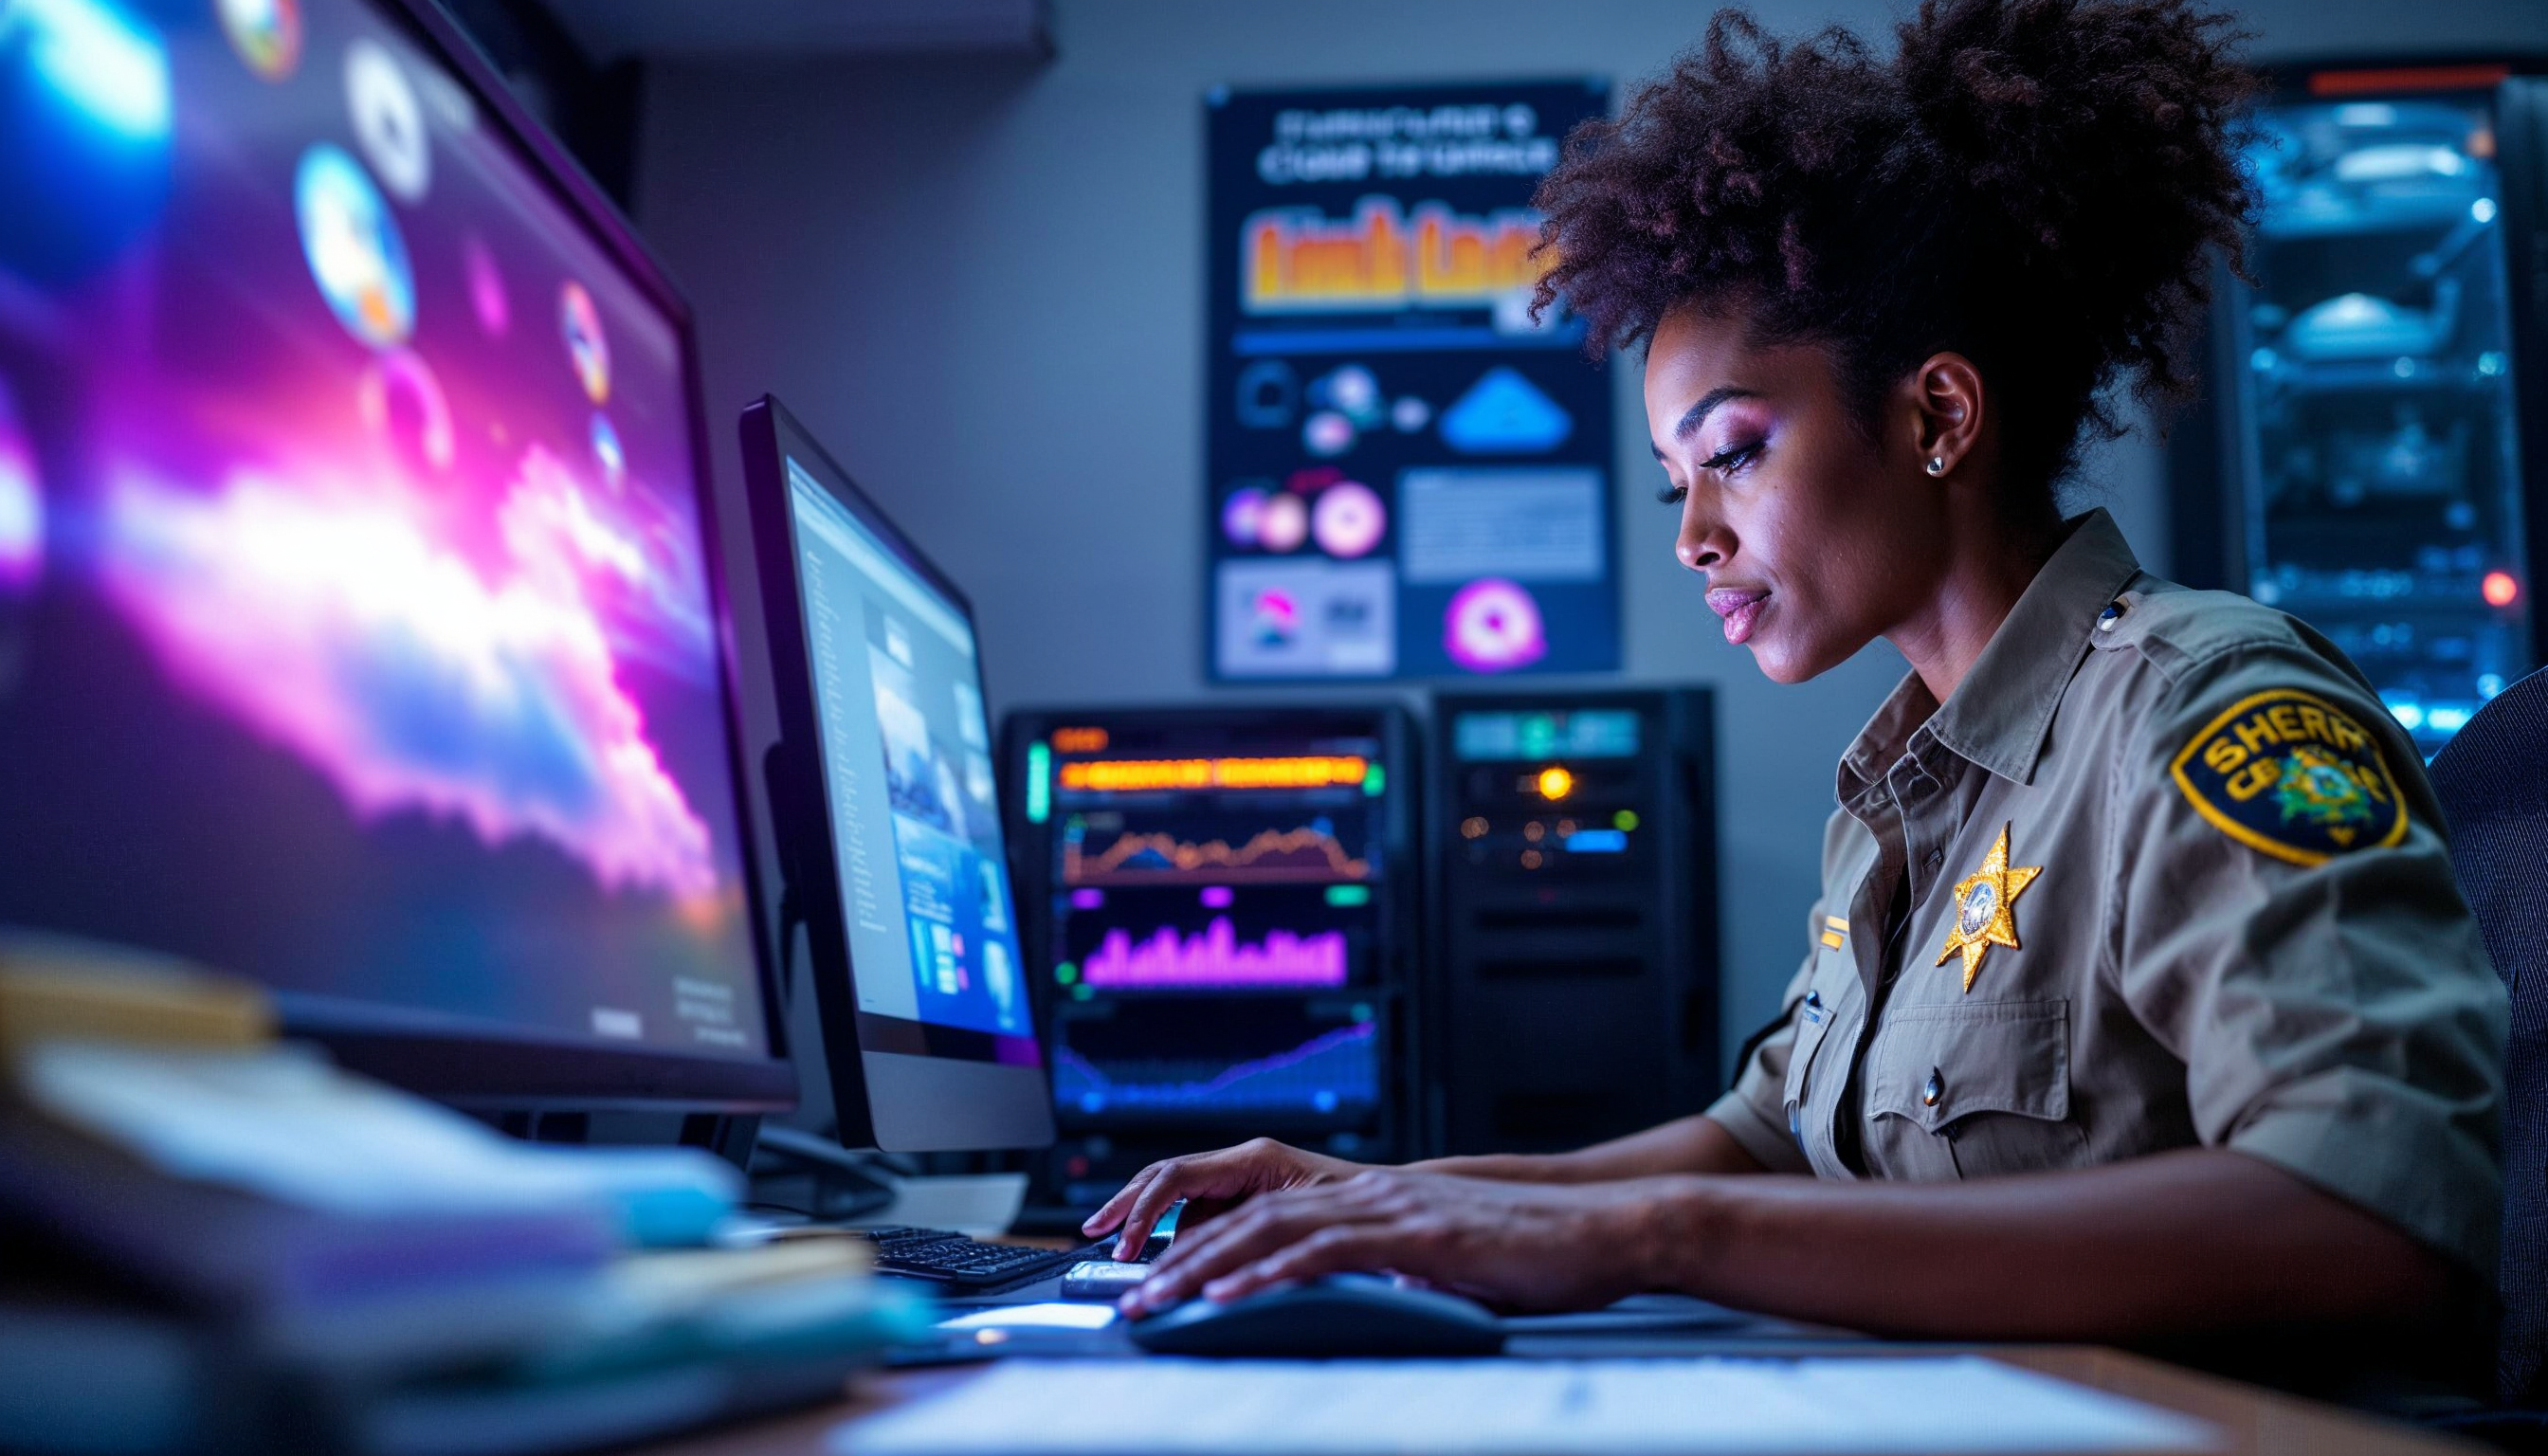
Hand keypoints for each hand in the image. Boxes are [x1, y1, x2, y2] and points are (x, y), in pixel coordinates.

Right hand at [1081, 1137, 1362, 1259]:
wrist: (1414, 1206)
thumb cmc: (1377, 1211)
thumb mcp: (1320, 1226)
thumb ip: (1267, 1240)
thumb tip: (1217, 1262)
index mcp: (1258, 1161)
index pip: (1177, 1176)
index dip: (1142, 1210)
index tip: (1123, 1246)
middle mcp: (1248, 1165)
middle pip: (1166, 1180)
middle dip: (1128, 1212)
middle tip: (1097, 1243)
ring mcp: (1249, 1181)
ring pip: (1180, 1200)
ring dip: (1150, 1229)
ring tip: (1129, 1263)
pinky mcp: (1255, 1201)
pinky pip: (1203, 1215)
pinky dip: (1180, 1238)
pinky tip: (1170, 1265)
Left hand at [1119, 1167, 1668, 1315]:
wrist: (1605, 1232)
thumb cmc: (1536, 1257)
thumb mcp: (1446, 1269)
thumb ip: (1396, 1277)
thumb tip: (1357, 1305)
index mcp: (1370, 1202)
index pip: (1265, 1212)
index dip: (1200, 1236)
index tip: (1149, 1270)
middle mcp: (1370, 1195)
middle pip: (1249, 1217)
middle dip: (1175, 1254)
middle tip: (1124, 1296)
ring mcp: (1391, 1211)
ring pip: (1271, 1230)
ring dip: (1202, 1267)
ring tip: (1154, 1302)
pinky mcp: (1416, 1236)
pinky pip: (1324, 1254)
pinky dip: (1269, 1275)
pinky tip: (1230, 1298)